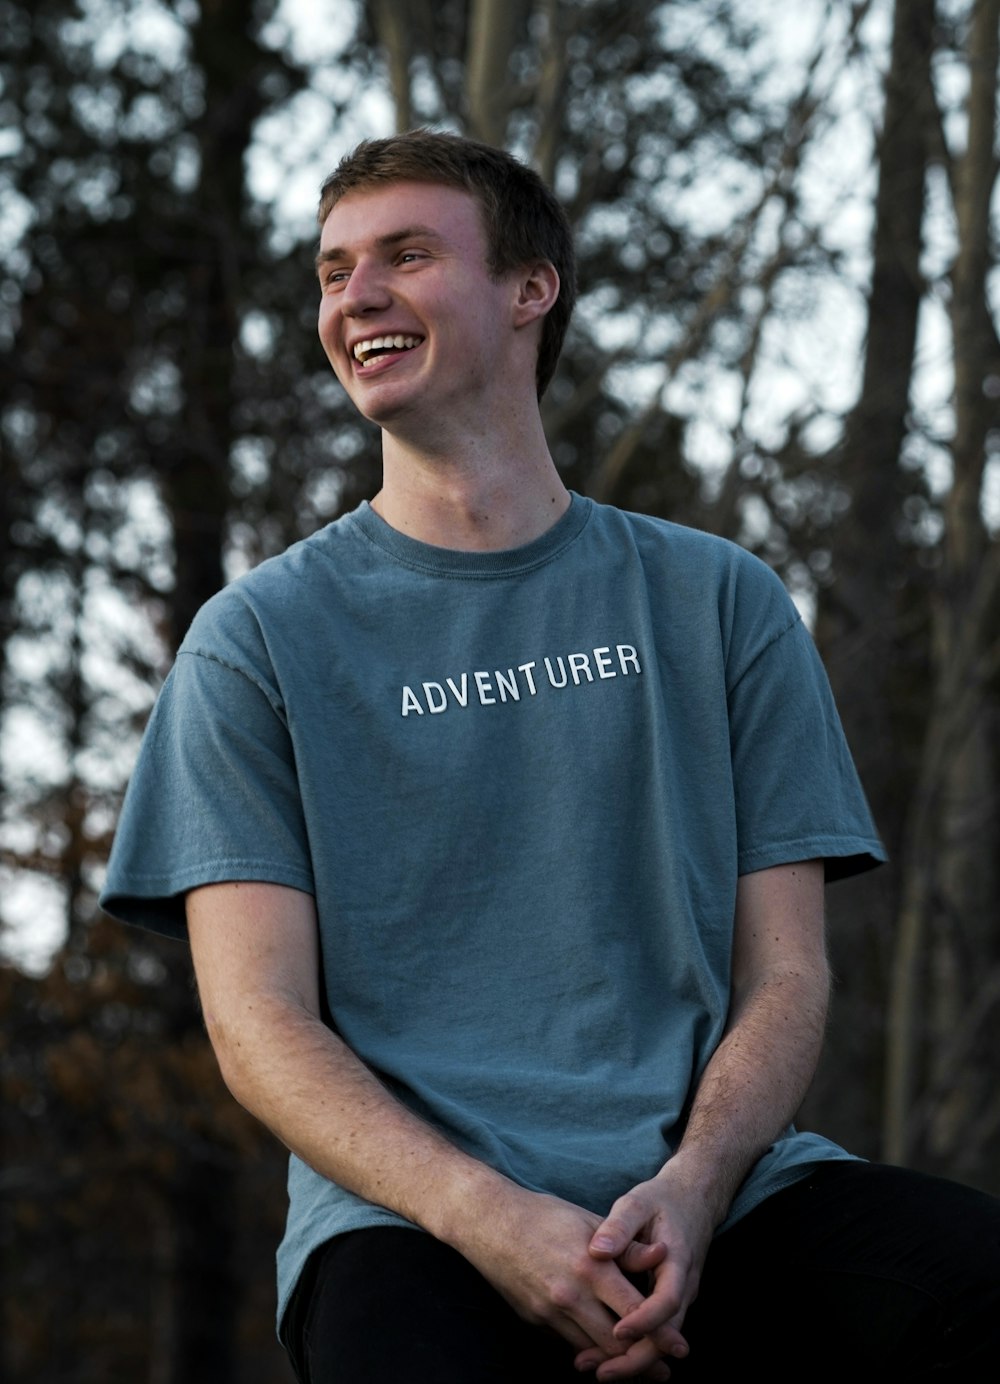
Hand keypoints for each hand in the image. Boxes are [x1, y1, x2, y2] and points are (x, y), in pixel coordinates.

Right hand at [451, 1181, 675, 1378]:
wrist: (489, 1222)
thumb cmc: (543, 1215)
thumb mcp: (588, 1221)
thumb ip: (627, 1247)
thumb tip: (662, 1254)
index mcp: (591, 1267)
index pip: (635, 1311)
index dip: (661, 1334)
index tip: (680, 1348)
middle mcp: (571, 1296)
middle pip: (616, 1343)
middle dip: (643, 1361)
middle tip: (664, 1373)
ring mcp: (549, 1312)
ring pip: (591, 1351)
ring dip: (616, 1363)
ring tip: (638, 1369)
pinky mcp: (534, 1320)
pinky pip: (567, 1344)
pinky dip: (587, 1351)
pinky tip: (601, 1353)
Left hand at [573, 1171, 714, 1379]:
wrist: (694, 1199)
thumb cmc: (661, 1200)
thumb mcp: (638, 1202)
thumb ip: (619, 1225)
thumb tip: (597, 1251)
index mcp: (678, 1261)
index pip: (666, 1301)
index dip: (643, 1321)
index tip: (617, 1332)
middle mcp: (683, 1287)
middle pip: (665, 1336)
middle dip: (634, 1358)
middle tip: (597, 1371)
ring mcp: (679, 1297)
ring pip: (660, 1339)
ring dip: (630, 1358)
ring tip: (591, 1367)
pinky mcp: (669, 1301)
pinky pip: (655, 1331)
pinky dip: (633, 1345)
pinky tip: (602, 1351)